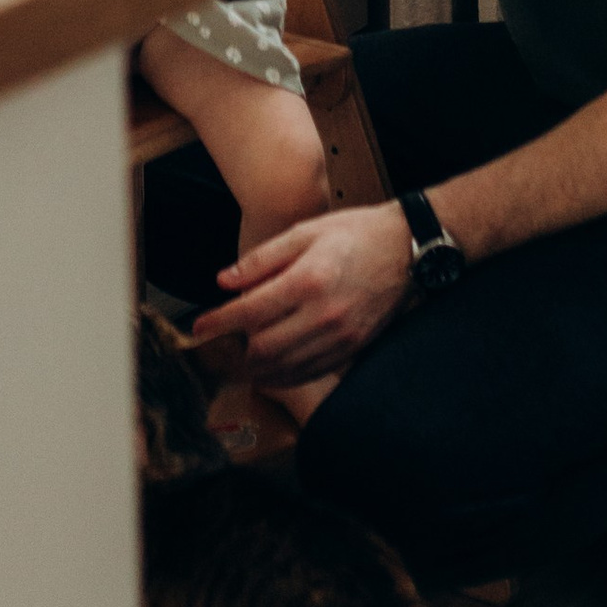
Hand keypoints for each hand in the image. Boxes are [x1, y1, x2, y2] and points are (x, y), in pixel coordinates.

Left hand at [188, 204, 415, 383]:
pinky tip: (271, 368)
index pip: (251, 312)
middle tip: (216, 346)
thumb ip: (261, 259)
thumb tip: (223, 281)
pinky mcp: (353, 349)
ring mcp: (341, 336)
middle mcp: (324, 314)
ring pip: (286, 368)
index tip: (199, 327)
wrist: (407, 248)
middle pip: (264, 349)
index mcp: (308, 280)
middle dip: (233, 351)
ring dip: (255, 368)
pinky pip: (311, 372)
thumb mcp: (304, 231)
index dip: (219, 323)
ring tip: (236, 359)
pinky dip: (285, 375)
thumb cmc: (355, 233)